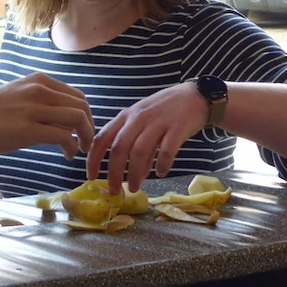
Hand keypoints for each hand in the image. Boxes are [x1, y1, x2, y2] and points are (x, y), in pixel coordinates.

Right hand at [0, 74, 93, 158]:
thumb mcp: (19, 96)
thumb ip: (42, 103)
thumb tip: (63, 120)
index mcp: (39, 81)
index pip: (77, 95)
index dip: (85, 115)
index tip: (82, 130)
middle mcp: (40, 90)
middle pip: (82, 106)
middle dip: (90, 127)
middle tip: (85, 142)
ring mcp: (35, 109)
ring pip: (78, 119)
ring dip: (86, 137)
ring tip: (80, 150)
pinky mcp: (29, 129)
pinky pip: (64, 136)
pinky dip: (72, 147)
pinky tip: (66, 155)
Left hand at [86, 82, 207, 194]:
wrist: (195, 96)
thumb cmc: (165, 110)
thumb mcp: (144, 122)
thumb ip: (136, 145)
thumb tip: (132, 174)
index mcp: (126, 116)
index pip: (103, 138)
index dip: (94, 159)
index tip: (91, 176)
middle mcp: (139, 118)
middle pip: (119, 148)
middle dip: (113, 172)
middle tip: (114, 191)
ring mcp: (158, 122)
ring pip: (140, 151)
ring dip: (135, 173)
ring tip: (135, 187)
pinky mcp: (177, 128)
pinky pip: (166, 149)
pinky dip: (161, 164)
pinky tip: (161, 173)